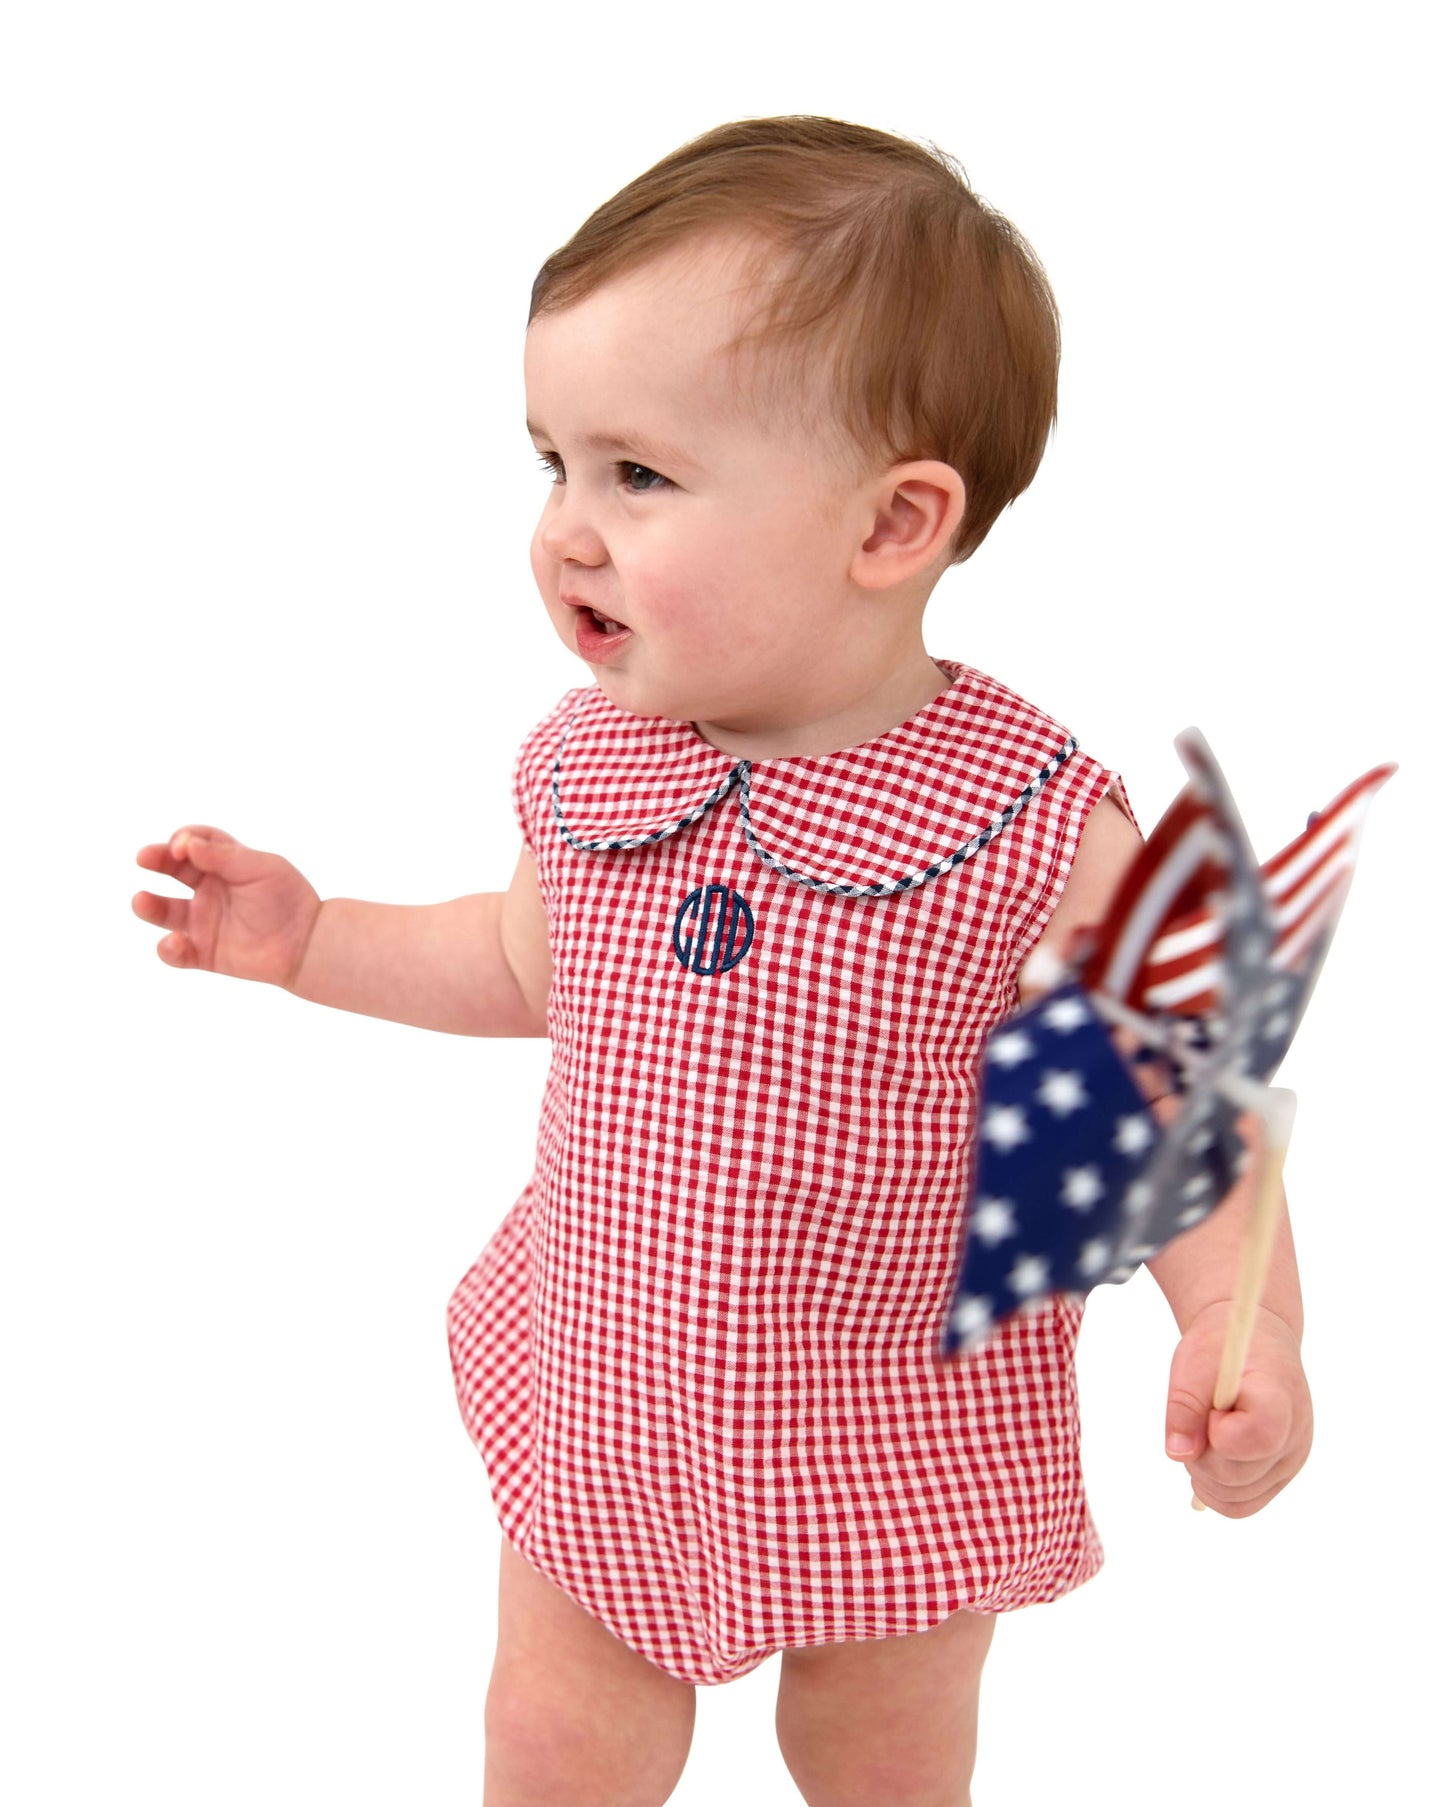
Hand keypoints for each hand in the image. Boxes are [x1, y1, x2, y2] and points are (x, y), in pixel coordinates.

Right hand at [133, 826, 322, 988]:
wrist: (308, 943)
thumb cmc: (288, 898)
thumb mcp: (261, 867)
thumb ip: (224, 856)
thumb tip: (187, 844)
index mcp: (224, 863)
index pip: (194, 842)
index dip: (183, 839)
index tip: (181, 845)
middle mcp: (209, 889)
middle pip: (172, 870)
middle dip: (156, 860)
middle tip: (144, 857)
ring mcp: (204, 921)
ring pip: (164, 912)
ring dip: (148, 906)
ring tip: (140, 900)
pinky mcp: (204, 952)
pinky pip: (177, 952)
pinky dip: (168, 949)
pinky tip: (176, 941)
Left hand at [1163, 1300, 1312, 1515]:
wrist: (1253, 1340)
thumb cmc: (1223, 1347)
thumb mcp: (1194, 1361)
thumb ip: (1185, 1406)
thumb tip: (1179, 1454)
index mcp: (1280, 1399)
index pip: (1257, 1438)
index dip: (1220, 1430)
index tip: (1214, 1406)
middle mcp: (1295, 1438)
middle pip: (1238, 1478)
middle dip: (1202, 1455)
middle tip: (1200, 1418)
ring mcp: (1291, 1461)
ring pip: (1237, 1500)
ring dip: (1205, 1475)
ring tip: (1205, 1432)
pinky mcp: (1280, 1475)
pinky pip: (1243, 1505)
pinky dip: (1217, 1490)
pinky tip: (1209, 1456)